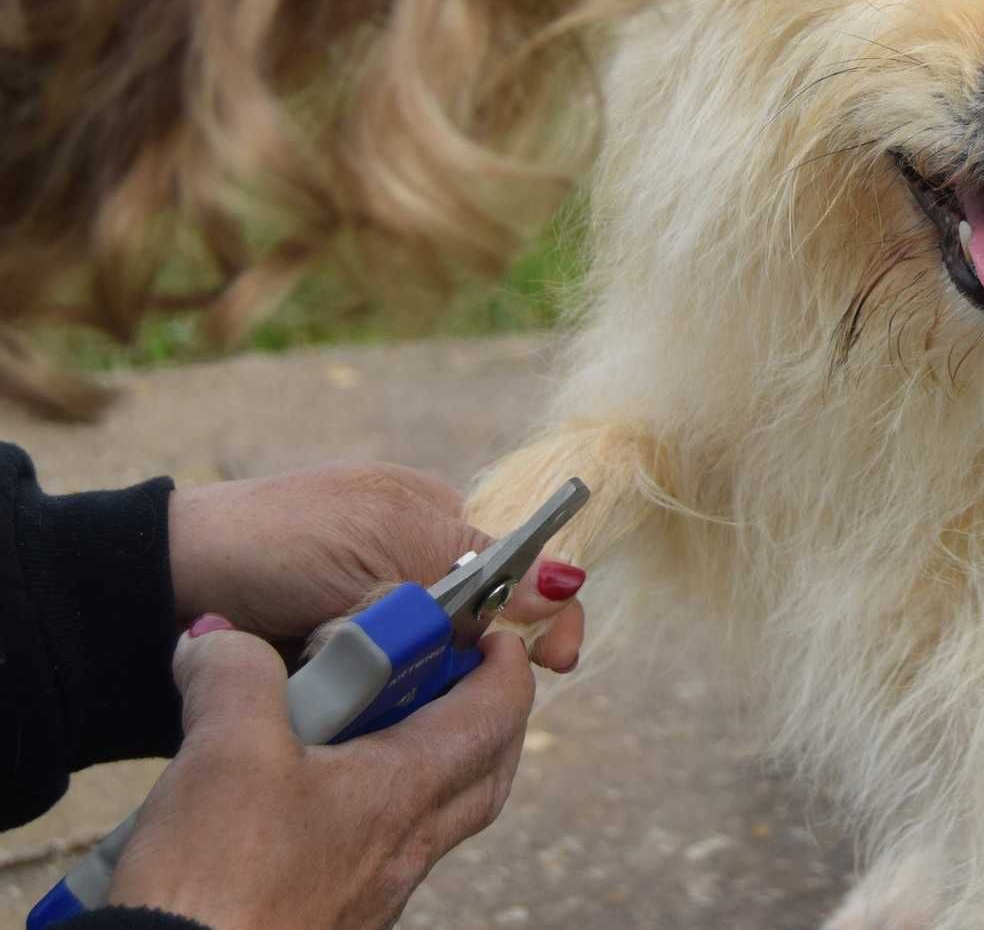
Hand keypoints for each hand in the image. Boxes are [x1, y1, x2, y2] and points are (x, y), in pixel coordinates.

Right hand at [108, 618, 533, 929]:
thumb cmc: (219, 879)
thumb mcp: (224, 749)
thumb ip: (235, 675)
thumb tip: (218, 641)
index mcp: (408, 790)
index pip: (496, 713)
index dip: (504, 664)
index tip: (488, 630)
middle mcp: (409, 846)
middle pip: (484, 770)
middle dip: (479, 713)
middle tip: (443, 675)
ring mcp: (376, 890)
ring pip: (435, 816)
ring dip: (420, 762)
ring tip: (362, 730)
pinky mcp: (336, 917)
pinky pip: (382, 853)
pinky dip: (368, 810)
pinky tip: (307, 801)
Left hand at [168, 464, 583, 670]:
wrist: (165, 589)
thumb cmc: (275, 543)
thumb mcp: (384, 543)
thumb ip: (473, 569)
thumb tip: (565, 581)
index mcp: (436, 521)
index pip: (521, 567)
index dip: (548, 610)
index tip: (556, 659)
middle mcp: (418, 570)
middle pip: (488, 628)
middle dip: (482, 661)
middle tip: (461, 688)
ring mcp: (382, 621)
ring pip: (445, 670)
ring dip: (432, 689)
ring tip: (400, 701)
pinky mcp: (347, 668)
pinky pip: (396, 696)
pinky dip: (391, 708)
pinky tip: (378, 716)